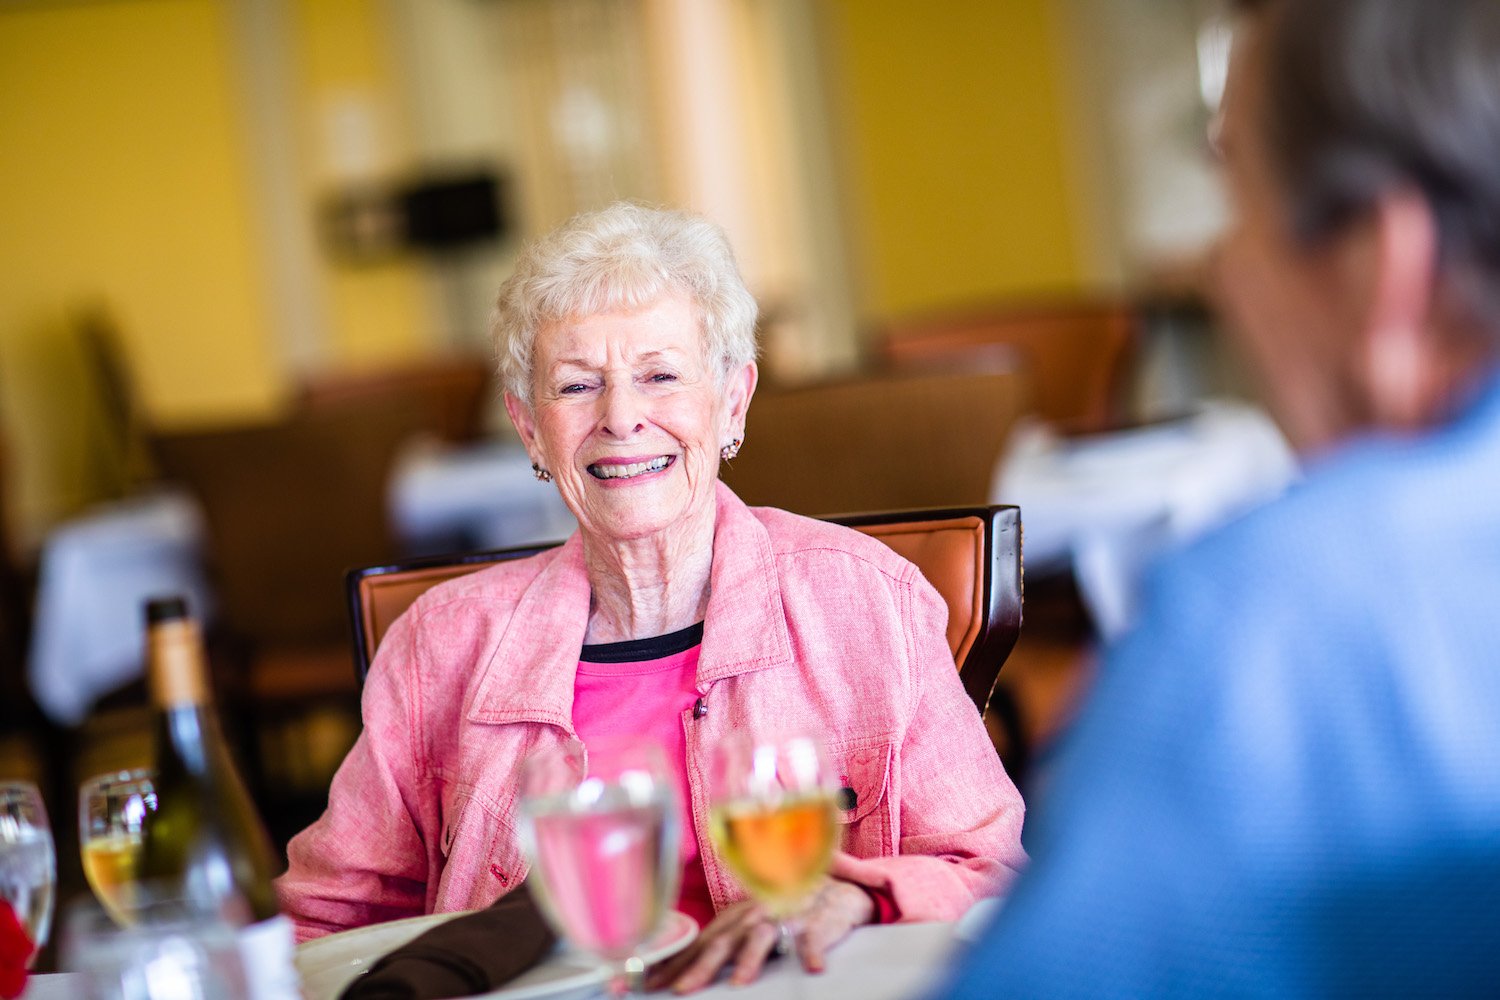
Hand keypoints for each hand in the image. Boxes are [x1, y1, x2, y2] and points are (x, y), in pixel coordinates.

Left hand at [648, 880, 874, 993]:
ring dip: (751, 959)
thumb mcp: (747, 925)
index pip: (698, 944)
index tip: (648, 984)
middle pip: (723, 942)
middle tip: (681, 990)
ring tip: (738, 983)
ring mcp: (785, 917)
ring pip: (764, 936)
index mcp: (734, 919)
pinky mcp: (818, 921)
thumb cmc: (783, 912)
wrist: (833, 888)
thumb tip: (681, 970)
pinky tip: (814, 968)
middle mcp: (753, 916)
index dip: (673, 964)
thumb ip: (720, 944)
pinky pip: (816, 937)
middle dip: (700, 967)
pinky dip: (814, 951)